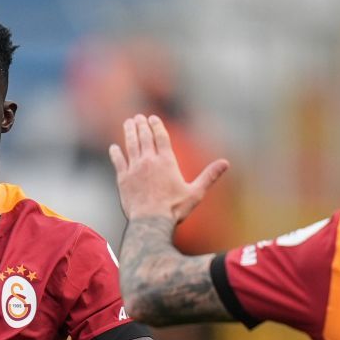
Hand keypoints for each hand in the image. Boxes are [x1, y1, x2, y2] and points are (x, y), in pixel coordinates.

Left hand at [108, 114, 228, 226]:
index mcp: (167, 161)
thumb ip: (209, 176)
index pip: (161, 137)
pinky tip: (114, 147)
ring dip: (129, 132)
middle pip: (144, 137)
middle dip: (142, 125)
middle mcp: (149, 161)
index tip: (152, 118)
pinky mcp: (123, 179)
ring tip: (128, 123)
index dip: (156, 125)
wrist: (151, 222)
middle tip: (139, 117)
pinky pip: (118, 161)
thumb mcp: (196, 192)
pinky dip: (116, 153)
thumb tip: (226, 163)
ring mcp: (134, 169)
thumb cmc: (174, 209)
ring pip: (130, 144)